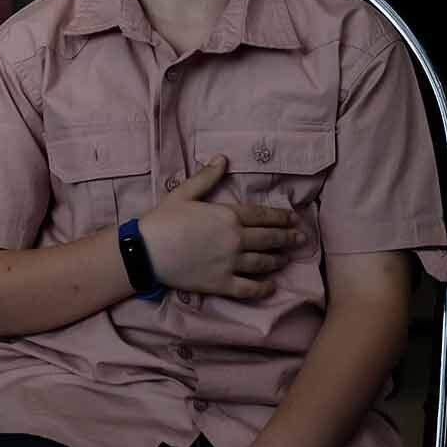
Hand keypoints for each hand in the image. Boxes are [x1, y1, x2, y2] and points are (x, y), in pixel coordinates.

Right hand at [138, 156, 303, 299]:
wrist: (145, 251)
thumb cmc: (162, 220)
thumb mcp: (183, 193)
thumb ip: (206, 177)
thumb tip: (223, 159)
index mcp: (228, 215)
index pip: (263, 216)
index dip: (281, 217)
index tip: (294, 219)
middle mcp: (235, 239)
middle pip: (269, 239)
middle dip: (287, 238)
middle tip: (301, 239)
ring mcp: (230, 263)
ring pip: (263, 263)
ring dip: (278, 260)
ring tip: (286, 259)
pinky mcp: (221, 283)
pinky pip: (249, 288)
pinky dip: (263, 288)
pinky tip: (271, 286)